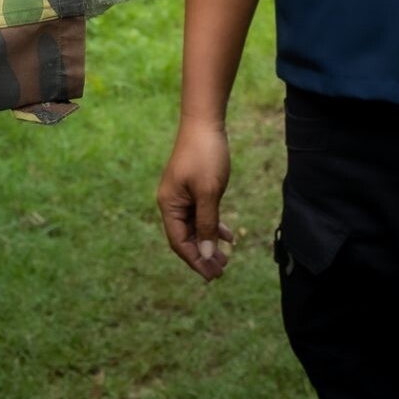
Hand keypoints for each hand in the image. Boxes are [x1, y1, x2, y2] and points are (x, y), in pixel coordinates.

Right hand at [157, 120, 234, 280]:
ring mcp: (182, 196)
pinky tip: (228, 236)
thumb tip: (206, 254)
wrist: (204, 122)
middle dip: (203, 255)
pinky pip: (201, 215)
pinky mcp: (193, 189)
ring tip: (226, 259)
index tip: (212, 275)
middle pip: (186, 238)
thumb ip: (207, 224)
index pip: (180, 242)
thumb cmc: (205, 155)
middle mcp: (172, 203)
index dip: (195, 260)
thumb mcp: (209, 192)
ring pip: (195, 228)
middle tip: (221, 271)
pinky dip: (213, 226)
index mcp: (170, 205)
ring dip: (209, 243)